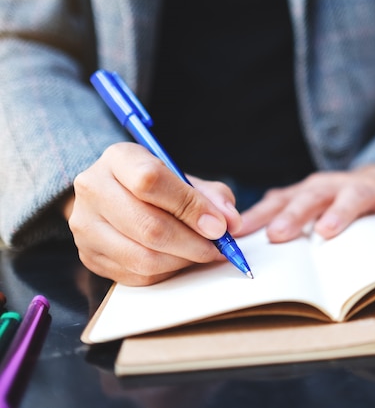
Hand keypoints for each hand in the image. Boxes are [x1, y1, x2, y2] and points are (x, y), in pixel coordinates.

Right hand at [64, 142, 241, 285]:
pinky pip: (136, 275)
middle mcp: (94, 188)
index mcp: (119, 158)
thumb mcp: (185, 179)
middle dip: (192, 242)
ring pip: (142, 257)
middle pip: (148, 225)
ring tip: (201, 253)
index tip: (218, 226)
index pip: (151, 181)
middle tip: (217, 247)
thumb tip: (230, 223)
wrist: (114, 197)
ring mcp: (85, 225)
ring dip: (182, 261)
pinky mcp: (89, 256)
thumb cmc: (157, 187)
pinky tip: (179, 260)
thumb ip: (212, 197)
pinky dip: (167, 272)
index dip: (191, 207)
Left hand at [238, 164, 374, 241]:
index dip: (256, 218)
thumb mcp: (306, 205)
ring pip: (350, 197)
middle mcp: (330, 186)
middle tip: (277, 235)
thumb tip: (238, 240)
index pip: (277, 202)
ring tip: (327, 231)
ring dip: (339, 213)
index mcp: (305, 191)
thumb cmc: (333, 201)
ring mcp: (360, 189)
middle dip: (293, 216)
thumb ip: (280, 216)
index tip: (235, 235)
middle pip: (310, 197)